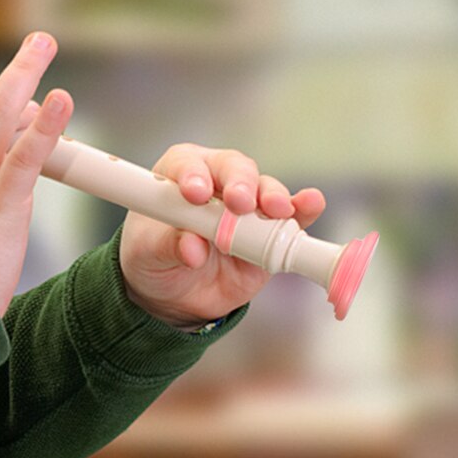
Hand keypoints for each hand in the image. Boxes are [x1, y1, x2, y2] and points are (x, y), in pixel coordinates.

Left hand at [119, 144, 326, 330]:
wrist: (172, 293)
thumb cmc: (152, 257)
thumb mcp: (146, 252)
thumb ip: (167, 245)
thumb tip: (193, 249)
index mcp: (178, 175)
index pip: (187, 163)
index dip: (193, 174)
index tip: (195, 193)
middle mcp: (216, 183)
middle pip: (233, 169)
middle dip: (240, 183)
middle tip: (239, 203)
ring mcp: (246, 208)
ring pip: (264, 190)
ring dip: (272, 197)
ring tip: (276, 209)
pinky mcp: (270, 234)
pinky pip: (291, 218)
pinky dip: (303, 210)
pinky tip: (310, 204)